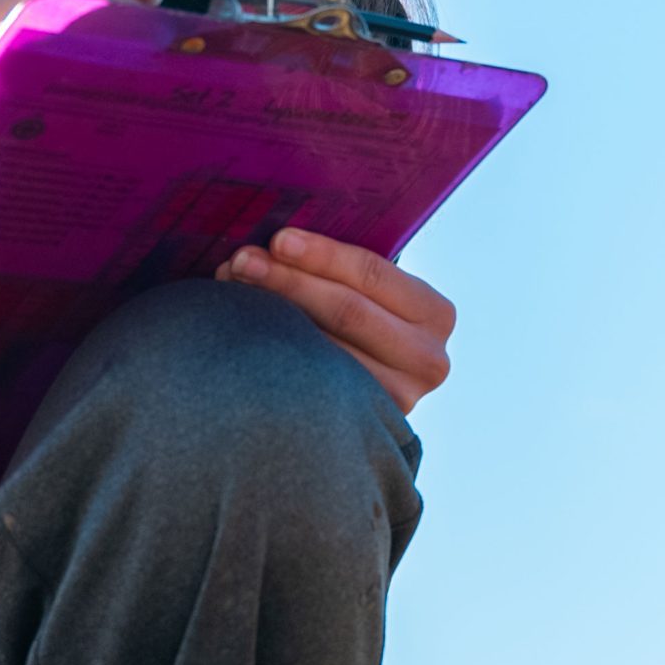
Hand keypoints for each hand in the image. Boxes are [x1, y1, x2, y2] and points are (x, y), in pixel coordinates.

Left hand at [214, 227, 454, 414]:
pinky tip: (242, 334)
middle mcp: (430, 360)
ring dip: (271, 314)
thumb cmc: (360, 320)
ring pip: (326, 351)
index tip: (277, 239)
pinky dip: (274, 355)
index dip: (322, 255)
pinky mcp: (366, 425)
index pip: (372, 274)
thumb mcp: (369, 292)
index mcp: (434, 312)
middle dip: (288, 280)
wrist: (365, 391)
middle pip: (347, 311)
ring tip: (230, 288)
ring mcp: (401, 399)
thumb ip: (341, 270)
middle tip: (241, 261)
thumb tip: (277, 239)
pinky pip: (314, 386)